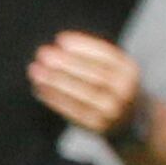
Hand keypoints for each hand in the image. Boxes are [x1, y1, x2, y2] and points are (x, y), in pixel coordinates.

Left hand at [29, 32, 143, 137]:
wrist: (130, 120)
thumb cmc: (110, 84)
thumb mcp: (111, 66)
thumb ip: (90, 54)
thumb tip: (60, 43)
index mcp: (129, 70)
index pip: (107, 55)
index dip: (83, 46)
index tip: (60, 39)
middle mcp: (125, 90)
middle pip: (95, 74)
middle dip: (66, 63)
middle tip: (42, 53)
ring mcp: (113, 110)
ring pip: (83, 93)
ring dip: (56, 81)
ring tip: (35, 70)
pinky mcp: (99, 125)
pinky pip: (75, 111)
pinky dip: (55, 99)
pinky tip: (40, 88)